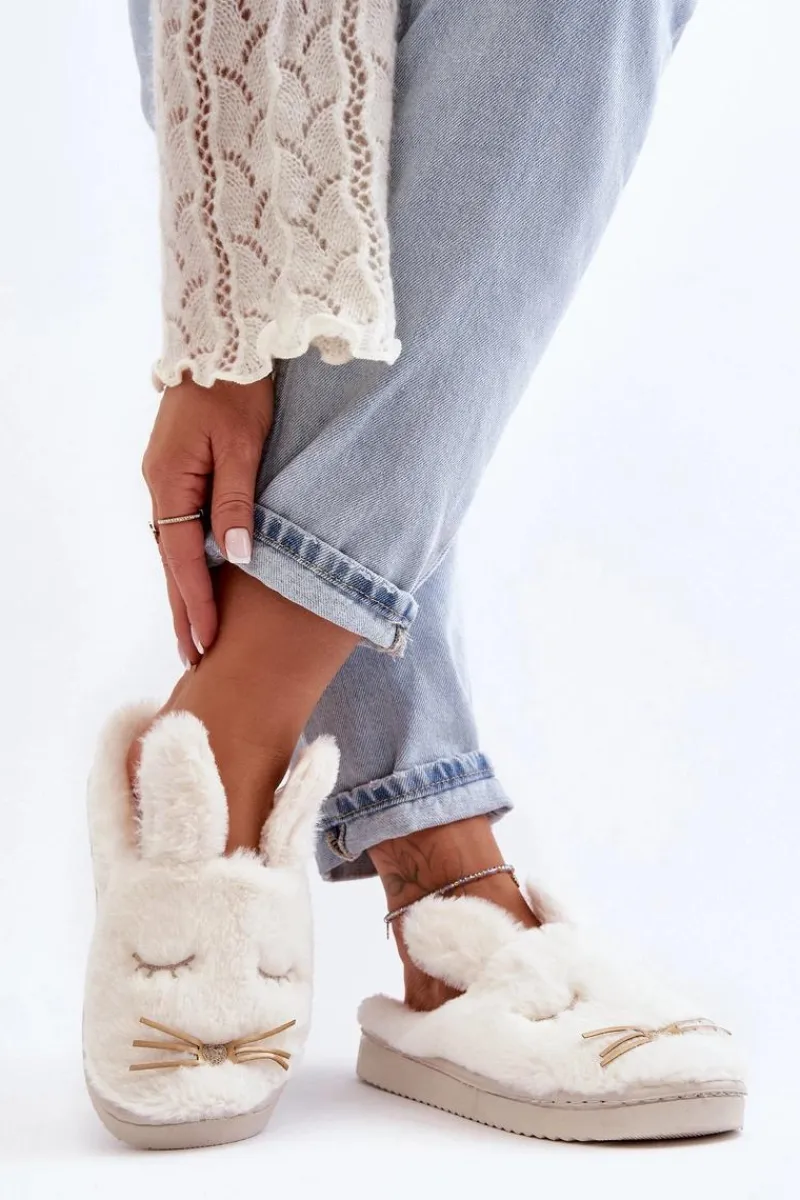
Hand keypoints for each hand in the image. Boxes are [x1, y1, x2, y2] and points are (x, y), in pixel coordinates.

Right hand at [142, 374, 273, 663]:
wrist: (224, 341)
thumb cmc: (239, 389)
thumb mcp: (244, 445)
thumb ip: (238, 503)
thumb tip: (237, 557)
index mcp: (171, 481)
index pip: (184, 558)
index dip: (198, 603)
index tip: (208, 642)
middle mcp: (161, 484)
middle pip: (172, 561)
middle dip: (184, 610)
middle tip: (193, 658)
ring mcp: (167, 478)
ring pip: (175, 546)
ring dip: (185, 589)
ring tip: (196, 631)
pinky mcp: (179, 471)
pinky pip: (182, 527)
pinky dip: (189, 560)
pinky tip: (200, 580)